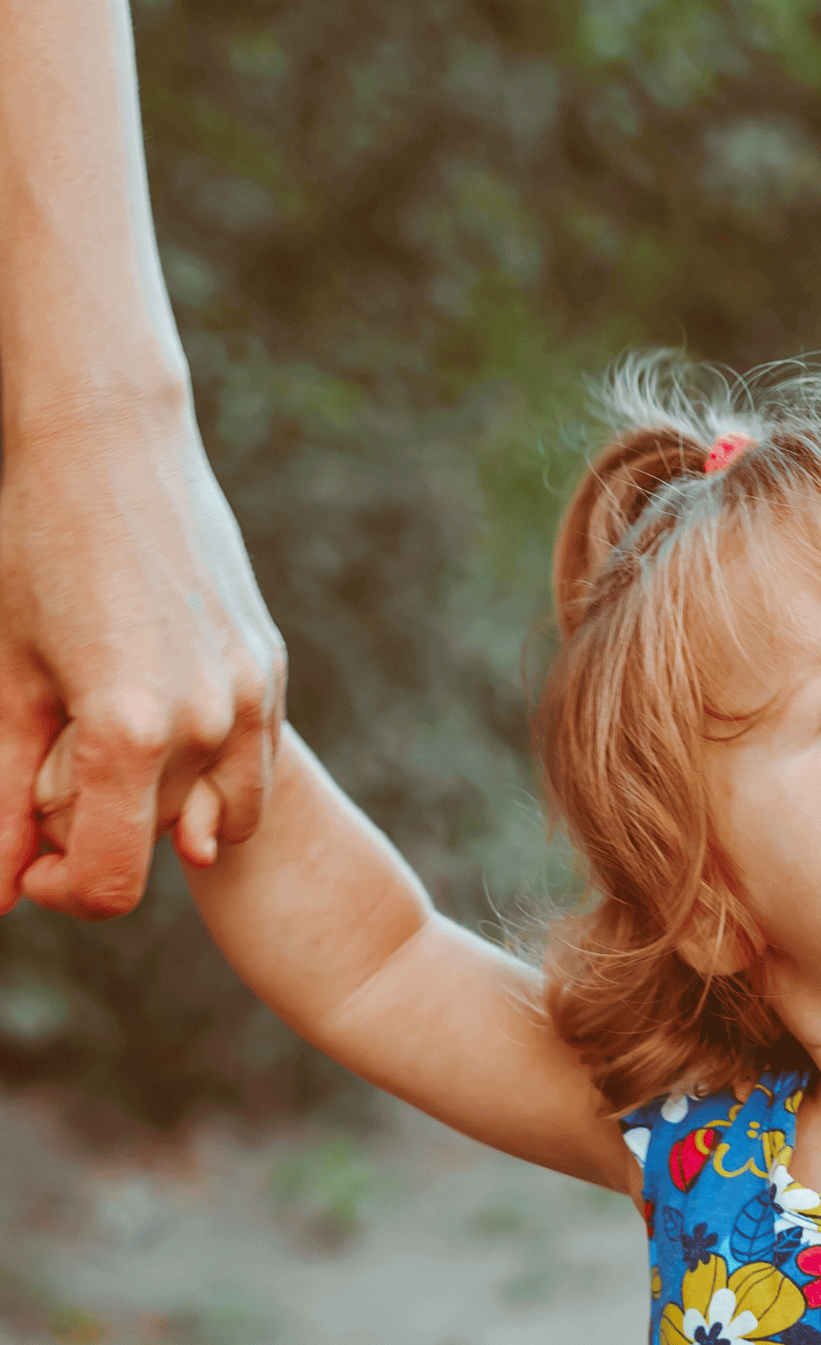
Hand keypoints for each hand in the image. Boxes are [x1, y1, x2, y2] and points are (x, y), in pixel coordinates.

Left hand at [0, 387, 284, 916]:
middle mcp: (207, 722)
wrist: (112, 451)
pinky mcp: (270, 668)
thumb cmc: (36, 554)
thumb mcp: (5, 683)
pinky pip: (251, 762)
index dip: (61, 892)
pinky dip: (207, 768)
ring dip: (171, 811)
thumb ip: (4, 798)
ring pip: (222, 816)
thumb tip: (3, 893)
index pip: (110, 879)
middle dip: (108, 834)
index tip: (30, 866)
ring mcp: (251, 695)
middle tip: (58, 770)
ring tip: (115, 752)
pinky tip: (156, 711)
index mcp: (129, 731)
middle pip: (161, 847)